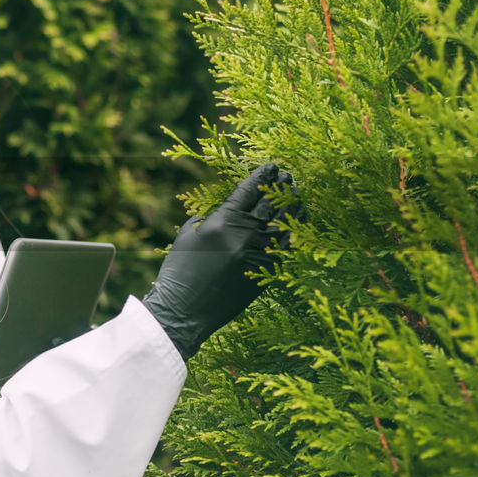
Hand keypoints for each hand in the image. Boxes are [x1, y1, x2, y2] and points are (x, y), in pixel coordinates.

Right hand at [141, 161, 303, 360]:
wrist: (184, 310)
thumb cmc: (179, 272)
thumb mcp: (187, 237)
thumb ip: (206, 219)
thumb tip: (224, 212)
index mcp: (222, 222)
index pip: (248, 191)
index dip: (262, 176)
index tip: (272, 166)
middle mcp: (244, 235)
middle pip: (269, 204)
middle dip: (280, 187)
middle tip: (289, 176)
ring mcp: (258, 254)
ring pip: (283, 224)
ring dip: (292, 207)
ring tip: (298, 194)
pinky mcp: (266, 272)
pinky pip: (286, 247)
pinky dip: (294, 232)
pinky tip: (298, 223)